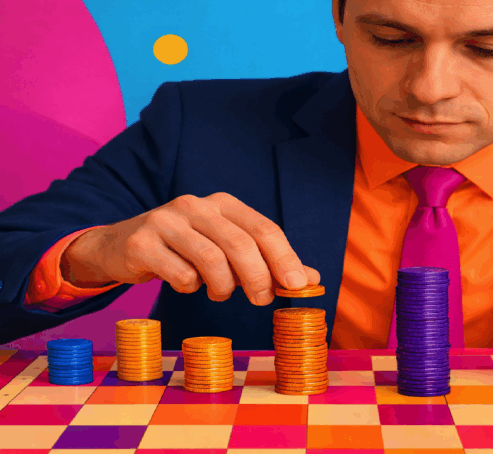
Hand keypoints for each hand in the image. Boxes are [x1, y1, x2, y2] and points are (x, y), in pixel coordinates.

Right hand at [60, 192, 319, 305]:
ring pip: (211, 261)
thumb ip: (268, 263)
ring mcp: (166, 221)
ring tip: (219, 292)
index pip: (264, 229)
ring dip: (223, 286)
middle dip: (258, 278)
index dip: (285, 258)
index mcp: (223, 204)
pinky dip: (190, 287)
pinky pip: (180, 274)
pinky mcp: (142, 242)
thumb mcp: (228, 251)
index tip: (298, 285)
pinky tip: (186, 283)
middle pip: (241, 244)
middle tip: (260, 300)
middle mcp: (196, 205)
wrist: (121, 246)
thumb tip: (312, 281)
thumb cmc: (185, 250)